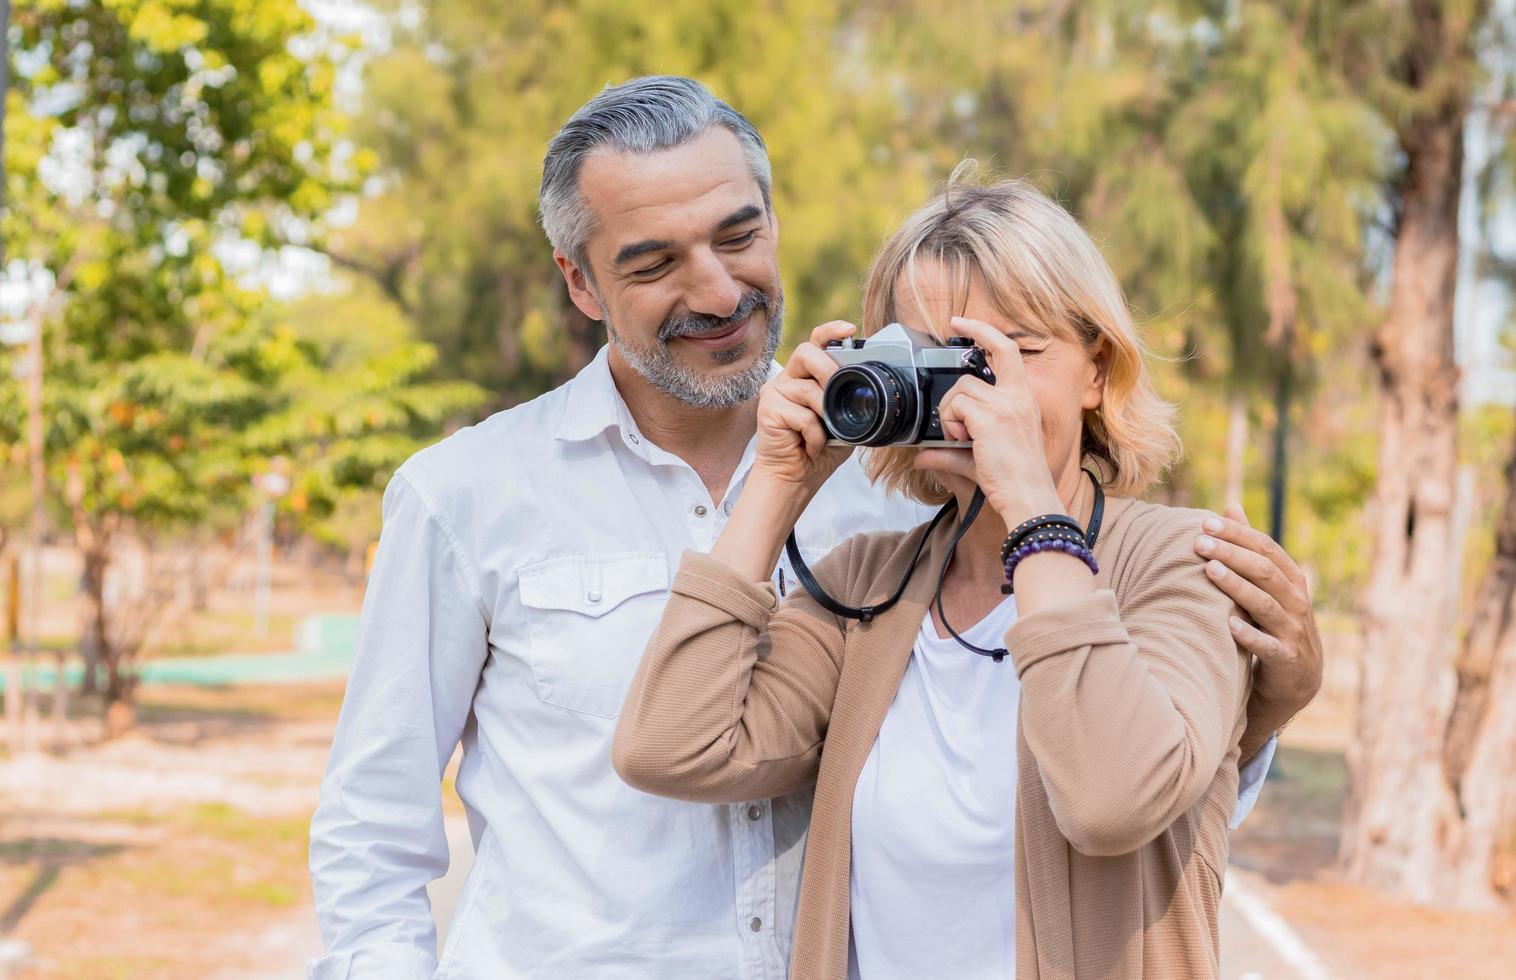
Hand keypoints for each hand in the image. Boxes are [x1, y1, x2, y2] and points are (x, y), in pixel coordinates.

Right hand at [751, 321, 855, 494]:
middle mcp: (787, 380)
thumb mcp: (842, 421)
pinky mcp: (768, 410)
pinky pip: (802, 415)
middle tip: (838, 393)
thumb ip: (849, 401)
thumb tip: (868, 388)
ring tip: (825, 434)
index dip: (831, 331)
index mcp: (805, 377)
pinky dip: (815, 435)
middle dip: (829, 371)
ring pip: (808, 388)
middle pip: (806, 352)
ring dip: (825, 415)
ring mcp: (775, 393)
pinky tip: (811, 446)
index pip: (815, 343)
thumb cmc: (817, 451)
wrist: (794, 479)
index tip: (850, 329)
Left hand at [913, 315, 1060, 525]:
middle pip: (969, 376)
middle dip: (952, 400)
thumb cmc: (1014, 480)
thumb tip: (920, 456)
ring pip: (959, 391)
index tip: (959, 321)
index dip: (982, 330)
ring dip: (951, 416)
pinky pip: (956, 407)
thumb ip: (949, 452)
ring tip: (963, 441)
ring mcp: (1005, 405)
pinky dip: (952, 424)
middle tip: (955, 427)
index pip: (1006, 349)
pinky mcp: (992, 417)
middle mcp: (1018, 396)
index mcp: (1023, 399)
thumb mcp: (981, 458)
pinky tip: (963, 442)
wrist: (1029, 498)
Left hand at [1196, 504, 1323, 728]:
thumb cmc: (1273, 625)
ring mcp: (1294, 632)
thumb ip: (1250, 548)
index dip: (1238, 534)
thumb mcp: (1267, 586)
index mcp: (1292, 581)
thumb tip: (1230, 506)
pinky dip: (1249, 635)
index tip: (1206, 522)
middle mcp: (1297, 603)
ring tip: (1209, 571)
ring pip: (1265, 604)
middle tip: (1198, 543)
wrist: (1296, 681)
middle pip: (1264, 572)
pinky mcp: (1287, 660)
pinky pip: (1268, 646)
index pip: (1266, 549)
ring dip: (1237, 586)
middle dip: (1231, 554)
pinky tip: (1228, 624)